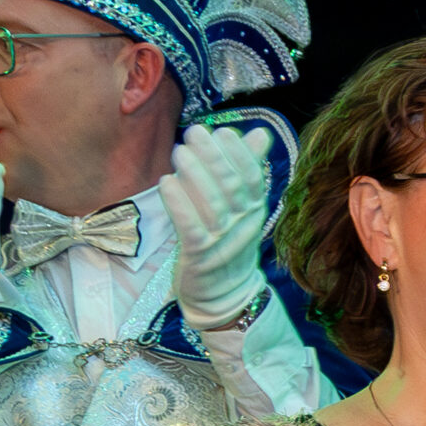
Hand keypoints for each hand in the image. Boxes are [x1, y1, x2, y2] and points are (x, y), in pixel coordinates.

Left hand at [158, 122, 272, 328]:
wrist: (223, 294)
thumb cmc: (227, 241)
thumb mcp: (242, 206)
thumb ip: (248, 168)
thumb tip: (259, 133)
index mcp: (254, 211)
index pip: (254, 179)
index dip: (240, 154)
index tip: (223, 131)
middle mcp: (243, 225)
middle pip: (232, 188)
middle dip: (214, 157)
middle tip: (194, 132)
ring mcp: (222, 242)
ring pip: (212, 205)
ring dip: (194, 175)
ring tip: (179, 152)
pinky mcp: (200, 256)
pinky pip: (190, 228)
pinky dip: (179, 204)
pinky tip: (166, 182)